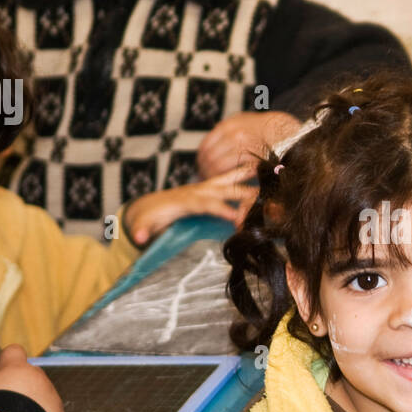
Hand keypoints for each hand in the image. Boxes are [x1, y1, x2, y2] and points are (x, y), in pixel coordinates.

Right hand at [0, 344, 63, 411]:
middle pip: (32, 376)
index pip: (15, 352)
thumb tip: (1, 391)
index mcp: (14, 367)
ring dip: (34, 405)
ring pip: (43, 395)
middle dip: (24, 388)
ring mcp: (50, 391)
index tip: (7, 372)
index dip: (11, 362)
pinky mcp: (59, 409)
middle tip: (12, 405)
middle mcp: (36, 374)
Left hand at [124, 166, 256, 244]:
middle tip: (267, 205)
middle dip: (246, 196)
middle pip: (227, 190)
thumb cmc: (151, 218)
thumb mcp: (145, 226)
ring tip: (272, 174)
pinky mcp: (213, 187)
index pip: (209, 204)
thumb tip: (138, 237)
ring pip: (232, 179)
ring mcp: (208, 186)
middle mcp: (201, 190)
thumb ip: (142, 230)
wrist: (151, 205)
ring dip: (250, 176)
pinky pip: (233, 180)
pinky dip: (249, 175)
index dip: (223, 210)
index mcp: (188, 201)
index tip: (238, 220)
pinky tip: (266, 174)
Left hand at [197, 111, 299, 178]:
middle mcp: (234, 134)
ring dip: (216, 177)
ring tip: (217, 184)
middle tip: (207, 180)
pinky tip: (231, 183)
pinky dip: (231, 179)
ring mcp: (244, 146)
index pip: (205, 146)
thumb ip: (225, 133)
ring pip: (220, 166)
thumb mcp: (242, 122)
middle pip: (209, 158)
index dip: (201, 160)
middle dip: (206, 171)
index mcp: (227, 126)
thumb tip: (206, 151)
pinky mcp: (254, 157)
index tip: (201, 168)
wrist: (286, 129)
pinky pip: (236, 172)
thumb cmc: (263, 129)